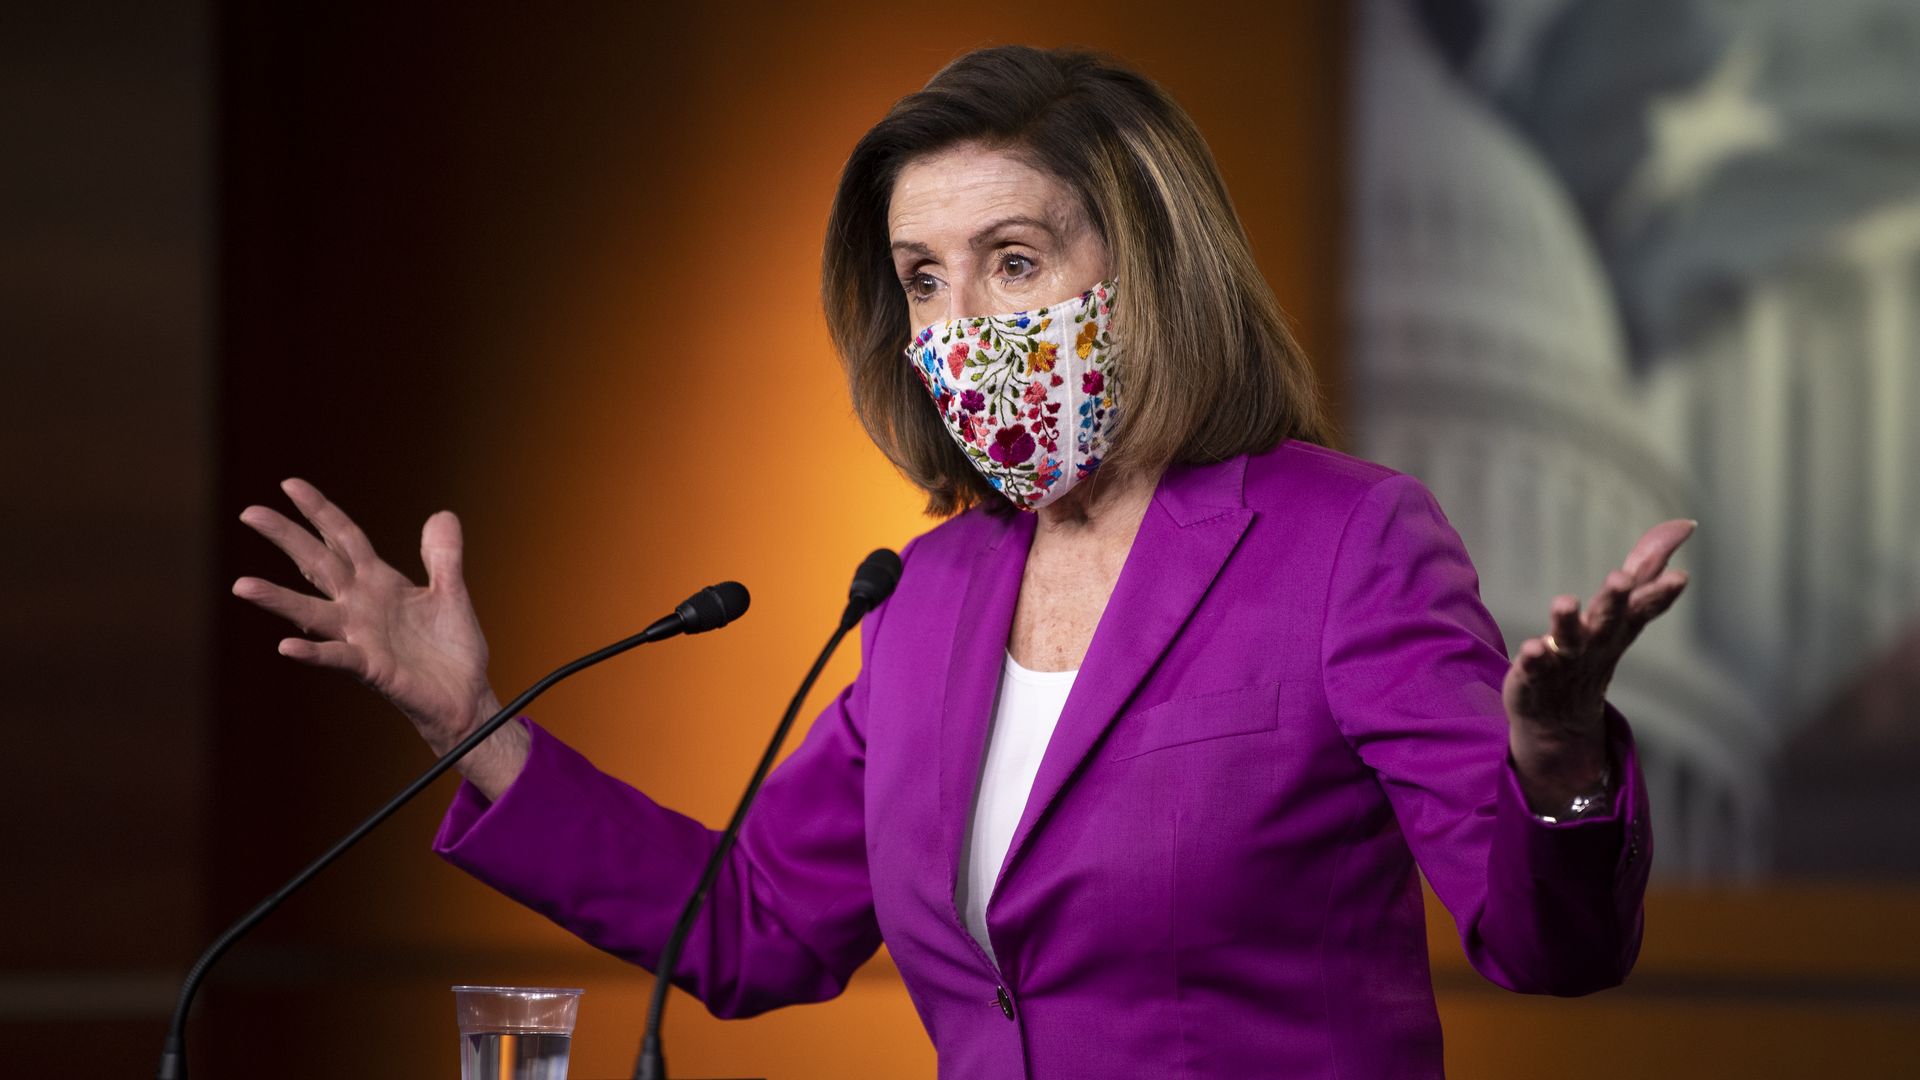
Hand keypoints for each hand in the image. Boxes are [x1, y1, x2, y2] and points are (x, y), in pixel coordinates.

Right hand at [233, 479, 526, 791]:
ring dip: (278, 599)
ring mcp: (362, 636)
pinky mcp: (372, 668)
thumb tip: (442, 514)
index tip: (289, 484)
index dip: (320, 511)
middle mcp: (362, 606)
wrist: (465, 696)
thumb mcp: (452, 592)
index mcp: (380, 583)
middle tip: (250, 512)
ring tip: (242, 585)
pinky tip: (287, 646)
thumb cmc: (452, 649)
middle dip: (287, 537)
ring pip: (312, 613)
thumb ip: (444, 555)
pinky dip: (313, 652)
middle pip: (319, 563)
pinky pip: (337, 657)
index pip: (344, 538)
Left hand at [1503, 519, 1695, 813]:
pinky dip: (1535, 658)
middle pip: (1608, 618)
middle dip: (1615, 599)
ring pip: (1568, 640)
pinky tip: (1531, 647)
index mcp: (1617, 625)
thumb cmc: (1594, 651)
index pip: (1643, 606)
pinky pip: (1534, 667)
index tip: (1680, 578)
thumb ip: (1647, 567)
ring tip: (1564, 602)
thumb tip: (1685, 524)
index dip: (1660, 593)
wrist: (1559, 719)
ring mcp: (1565, 660)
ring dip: (1567, 621)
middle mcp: (1595, 642)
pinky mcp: (1533, 676)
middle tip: (1620, 579)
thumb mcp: (1623, 610)